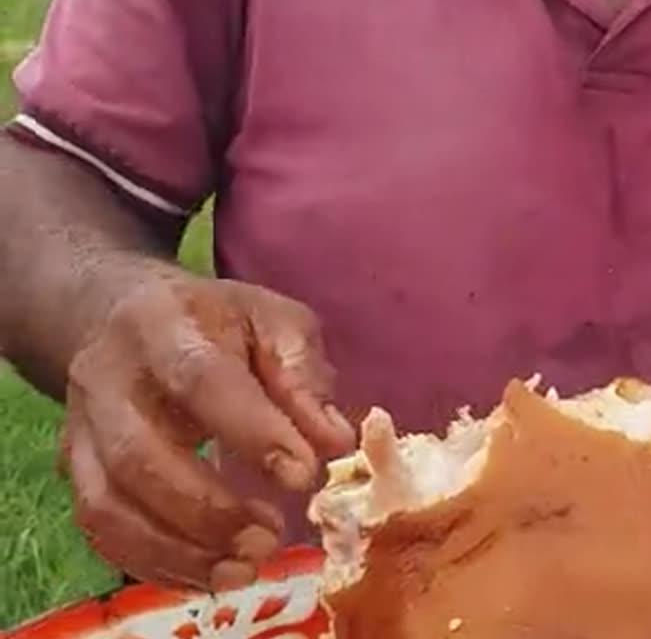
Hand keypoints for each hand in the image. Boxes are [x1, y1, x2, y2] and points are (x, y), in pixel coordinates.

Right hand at [60, 273, 355, 591]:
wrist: (128, 317)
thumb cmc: (220, 323)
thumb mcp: (275, 323)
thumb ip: (305, 377)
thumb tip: (336, 442)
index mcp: (164, 324)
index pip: (202, 381)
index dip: (253, 433)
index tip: (303, 476)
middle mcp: (107, 377)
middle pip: (140, 455)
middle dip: (208, 509)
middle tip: (271, 537)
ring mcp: (82, 427)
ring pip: (109, 503)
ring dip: (179, 549)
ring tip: (245, 567)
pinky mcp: (75, 468)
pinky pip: (101, 529)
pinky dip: (155, 562)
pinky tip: (209, 572)